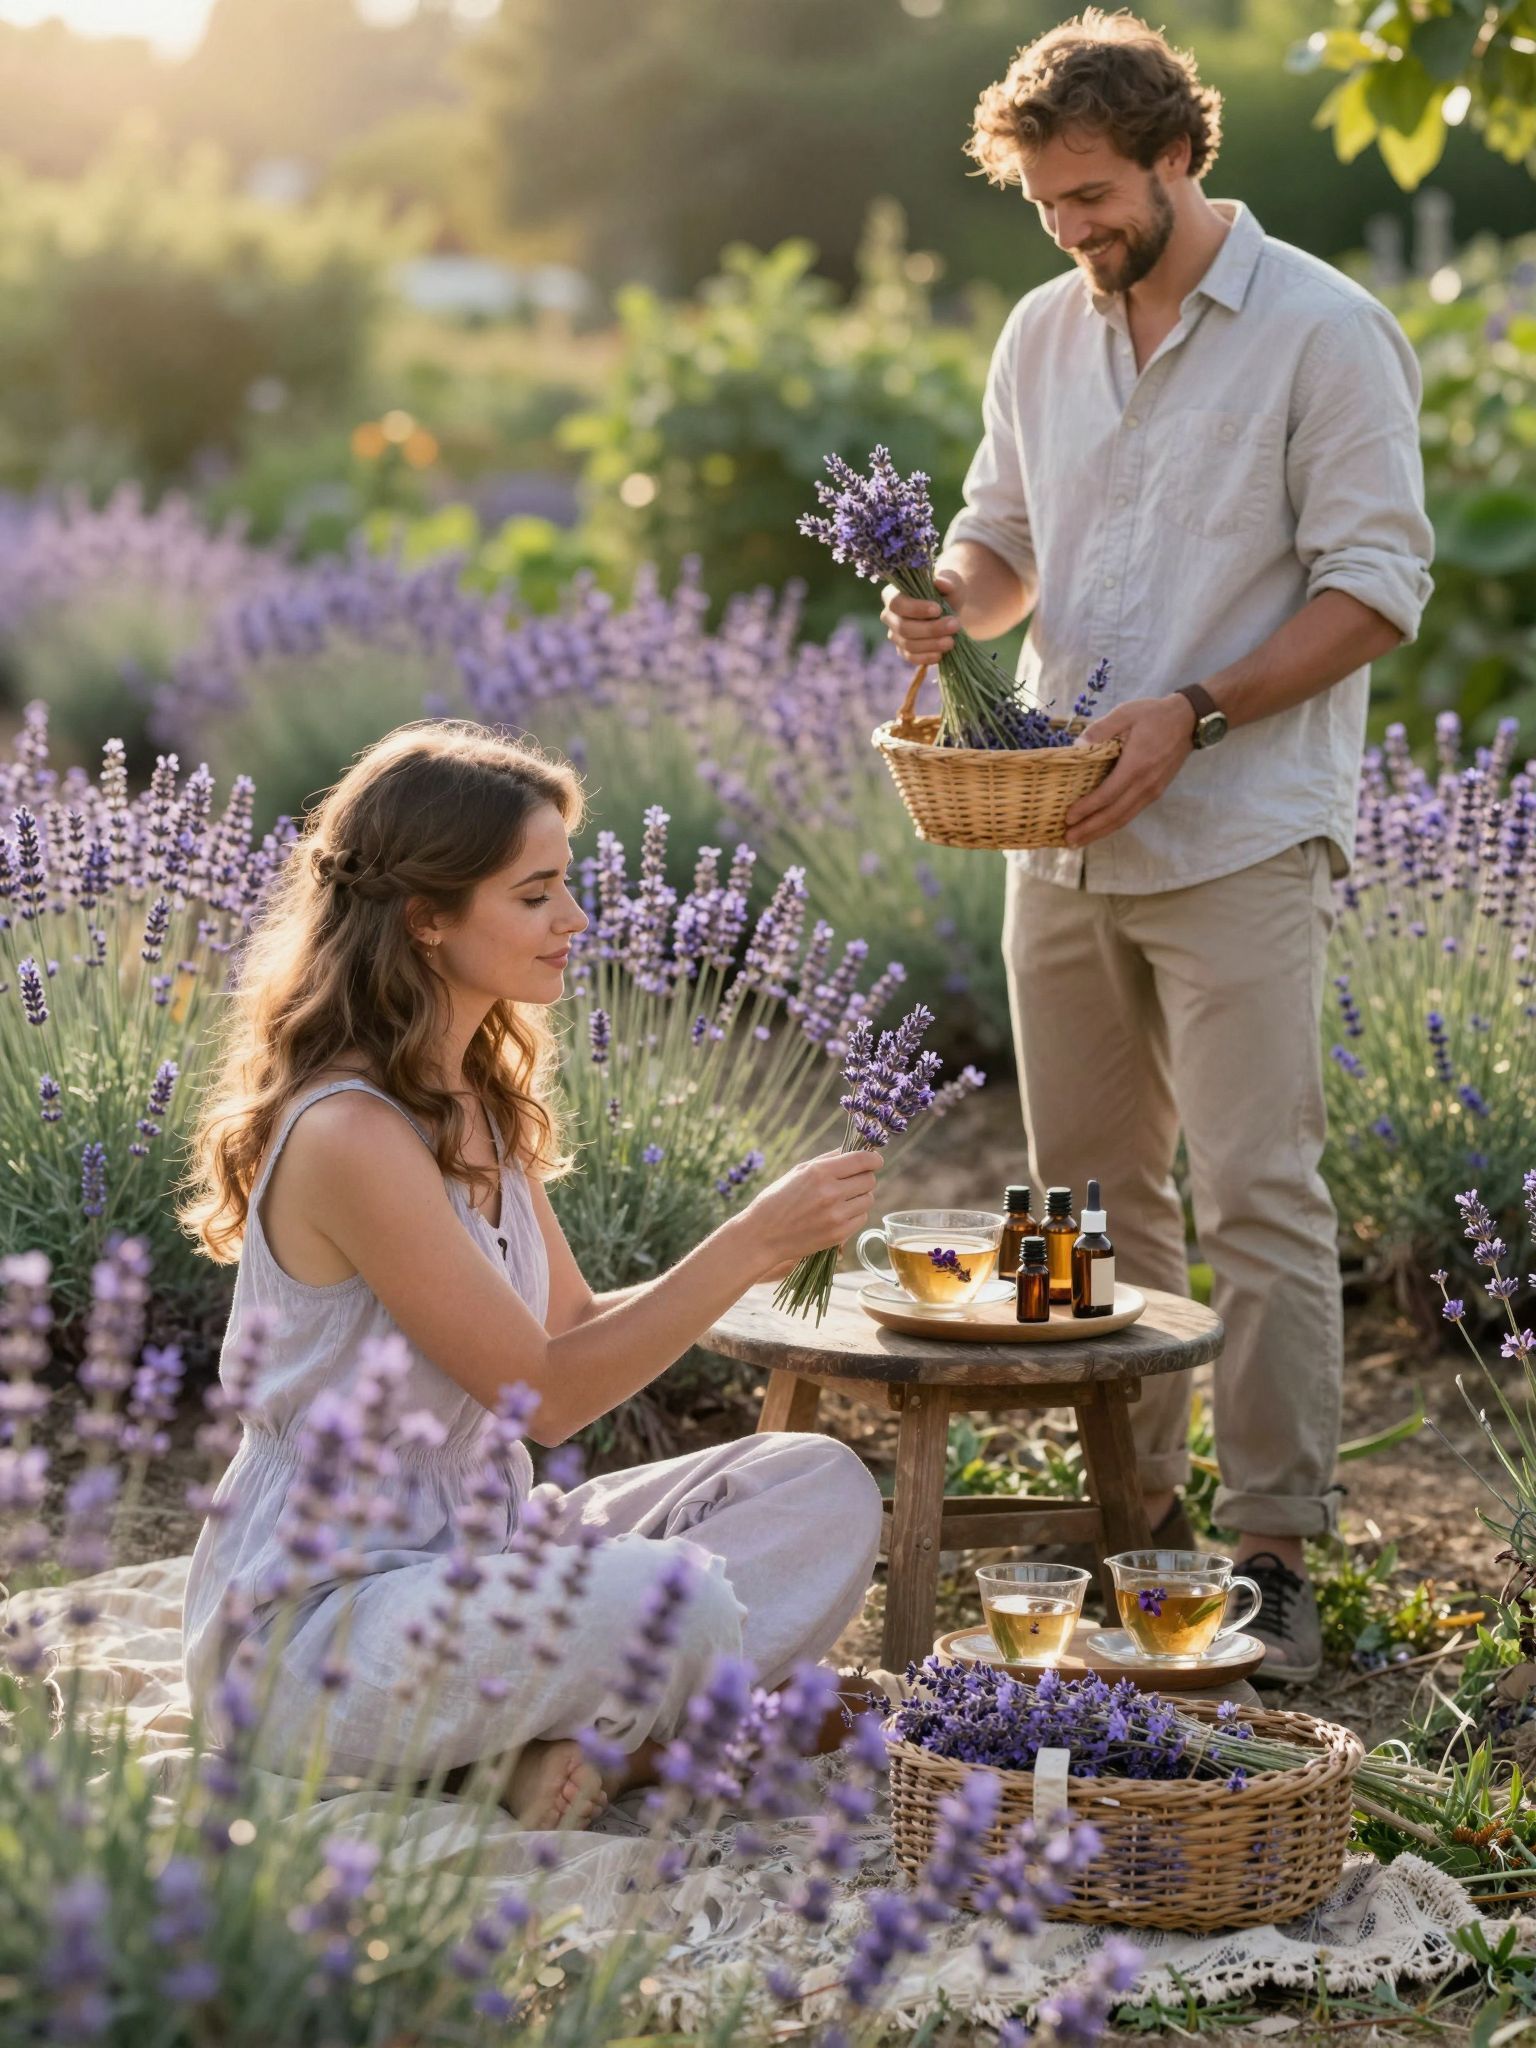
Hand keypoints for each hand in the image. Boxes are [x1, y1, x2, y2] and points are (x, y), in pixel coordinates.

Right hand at [742, 1150, 882, 1276]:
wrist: (762, 1235)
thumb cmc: (777, 1199)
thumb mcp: (798, 1171)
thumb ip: (827, 1160)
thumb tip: (852, 1150)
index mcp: (819, 1172)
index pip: (862, 1160)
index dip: (873, 1158)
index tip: (875, 1160)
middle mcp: (830, 1192)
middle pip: (869, 1180)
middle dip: (865, 1177)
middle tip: (853, 1180)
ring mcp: (836, 1215)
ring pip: (868, 1199)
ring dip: (860, 1196)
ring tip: (844, 1198)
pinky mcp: (839, 1234)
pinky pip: (862, 1218)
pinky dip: (855, 1214)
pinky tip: (839, 1213)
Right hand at [880, 570, 966, 666]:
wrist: (948, 610)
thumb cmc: (944, 592)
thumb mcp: (949, 582)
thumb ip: (946, 582)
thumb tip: (940, 583)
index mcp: (892, 594)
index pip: (897, 604)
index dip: (916, 609)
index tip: (938, 609)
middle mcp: (889, 616)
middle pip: (903, 627)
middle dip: (930, 629)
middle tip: (954, 625)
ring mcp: (894, 635)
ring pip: (908, 644)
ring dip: (931, 644)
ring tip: (952, 640)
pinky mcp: (903, 650)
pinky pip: (910, 657)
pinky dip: (926, 657)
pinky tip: (941, 654)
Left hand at [1063, 695, 1196, 847]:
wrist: (1188, 720)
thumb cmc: (1154, 715)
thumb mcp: (1125, 713)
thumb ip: (1100, 729)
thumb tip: (1077, 746)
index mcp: (1137, 765)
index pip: (1108, 794)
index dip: (1087, 808)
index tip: (1068, 818)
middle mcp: (1146, 784)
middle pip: (1115, 814)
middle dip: (1090, 828)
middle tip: (1068, 839)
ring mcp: (1152, 791)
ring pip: (1124, 818)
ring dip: (1100, 831)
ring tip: (1079, 841)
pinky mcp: (1155, 792)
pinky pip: (1131, 813)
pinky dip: (1113, 824)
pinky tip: (1099, 828)